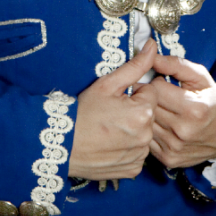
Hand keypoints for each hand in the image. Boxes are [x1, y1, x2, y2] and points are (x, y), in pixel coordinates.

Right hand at [68, 39, 158, 179]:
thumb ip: (135, 65)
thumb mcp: (107, 84)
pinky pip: (138, 152)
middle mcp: (146, 136)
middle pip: (149, 114)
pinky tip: (111, 144)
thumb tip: (152, 46)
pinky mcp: (133, 169)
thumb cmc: (83, 112)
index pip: (151, 93)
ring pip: (144, 133)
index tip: (116, 99)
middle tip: (110, 114)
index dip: (133, 93)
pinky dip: (128, 148)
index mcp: (143, 112)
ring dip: (132, 130)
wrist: (63, 144)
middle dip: (134, 111)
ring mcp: (140, 155)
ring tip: (109, 129)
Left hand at [146, 54, 215, 168]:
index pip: (155, 89)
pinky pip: (147, 139)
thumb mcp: (200, 77)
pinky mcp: (168, 159)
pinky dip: (150, 130)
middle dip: (149, 97)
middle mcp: (183, 131)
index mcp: (193, 109)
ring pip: (144, 123)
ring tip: (160, 109)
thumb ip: (175, 64)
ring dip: (147, 114)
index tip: (161, 82)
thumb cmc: (211, 101)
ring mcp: (174, 147)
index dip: (155, 82)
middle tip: (157, 95)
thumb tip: (152, 56)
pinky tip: (160, 124)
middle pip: (148, 106)